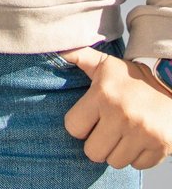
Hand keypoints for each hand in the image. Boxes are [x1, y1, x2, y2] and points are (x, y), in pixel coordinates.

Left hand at [62, 47, 171, 169]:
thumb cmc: (130, 78)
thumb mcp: (103, 64)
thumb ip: (77, 56)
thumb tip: (52, 48)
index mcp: (102, 95)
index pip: (73, 127)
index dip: (78, 125)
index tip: (87, 119)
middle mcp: (121, 115)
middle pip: (92, 152)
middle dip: (96, 143)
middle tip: (104, 131)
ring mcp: (142, 133)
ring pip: (115, 162)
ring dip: (116, 151)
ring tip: (121, 134)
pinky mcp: (160, 147)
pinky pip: (137, 166)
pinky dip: (136, 157)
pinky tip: (138, 140)